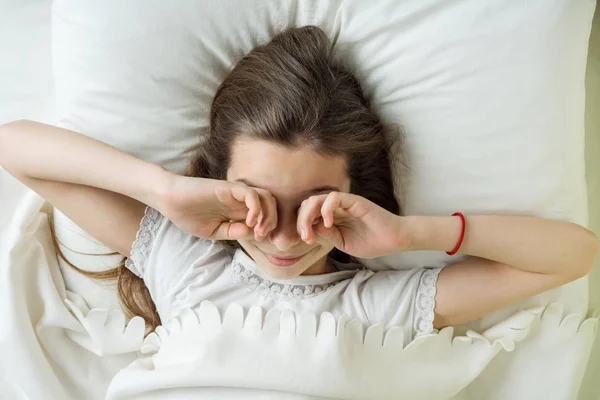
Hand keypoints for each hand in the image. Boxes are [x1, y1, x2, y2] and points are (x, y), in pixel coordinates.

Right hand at [159, 175, 276, 240]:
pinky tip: (248, 221)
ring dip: (267, 214)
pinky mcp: (229, 188)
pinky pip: (251, 194)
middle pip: (271, 204)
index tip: (259, 239)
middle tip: (261, 236)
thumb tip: (249, 231)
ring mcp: (236, 193)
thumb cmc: (188, 215)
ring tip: (257, 229)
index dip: (268, 227)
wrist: (170, 201)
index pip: (264, 214)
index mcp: (238, 210)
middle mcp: (240, 200)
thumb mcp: (213, 231)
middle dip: (272, 221)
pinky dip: (256, 208)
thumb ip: (231, 231)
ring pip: (266, 196)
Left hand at [296, 192, 410, 258]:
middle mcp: (336, 207)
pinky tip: (328, 223)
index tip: (305, 240)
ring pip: (317, 198)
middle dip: (301, 221)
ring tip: (311, 232)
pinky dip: (326, 209)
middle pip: (308, 204)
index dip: (302, 225)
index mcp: (332, 216)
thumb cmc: (371, 242)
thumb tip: (311, 228)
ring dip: (309, 215)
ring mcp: (345, 203)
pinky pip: (334, 197)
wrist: (394, 241)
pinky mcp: (355, 201)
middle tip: (305, 237)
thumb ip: (327, 235)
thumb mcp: (342, 243)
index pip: (308, 212)